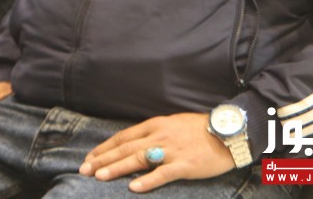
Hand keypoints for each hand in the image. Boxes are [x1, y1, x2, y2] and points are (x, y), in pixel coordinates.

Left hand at [79, 112, 233, 192]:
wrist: (228, 132)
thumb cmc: (200, 129)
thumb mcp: (172, 124)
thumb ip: (153, 133)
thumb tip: (134, 144)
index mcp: (155, 125)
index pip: (122, 137)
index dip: (104, 147)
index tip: (89, 157)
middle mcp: (159, 136)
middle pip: (125, 148)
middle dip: (102, 159)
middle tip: (84, 169)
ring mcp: (171, 151)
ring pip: (138, 159)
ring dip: (116, 168)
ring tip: (99, 176)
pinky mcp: (185, 165)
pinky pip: (163, 174)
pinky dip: (147, 181)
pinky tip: (133, 188)